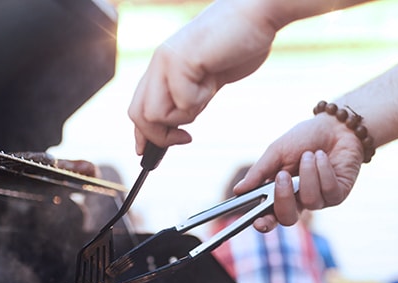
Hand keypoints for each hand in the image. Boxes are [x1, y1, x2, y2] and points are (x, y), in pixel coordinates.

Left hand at [127, 1, 277, 153]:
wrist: (259, 12)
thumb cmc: (241, 41)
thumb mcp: (210, 76)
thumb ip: (192, 94)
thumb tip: (180, 124)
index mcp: (163, 64)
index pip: (139, 106)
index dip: (142, 134)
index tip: (147, 153)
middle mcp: (159, 62)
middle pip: (138, 114)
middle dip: (158, 136)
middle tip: (184, 139)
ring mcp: (168, 60)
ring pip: (156, 114)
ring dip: (184, 117)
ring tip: (206, 96)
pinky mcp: (182, 60)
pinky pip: (183, 102)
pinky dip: (201, 101)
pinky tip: (213, 80)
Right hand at [233, 114, 363, 230]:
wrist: (334, 126)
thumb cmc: (303, 138)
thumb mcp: (276, 152)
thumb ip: (259, 172)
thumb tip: (238, 190)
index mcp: (280, 193)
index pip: (270, 216)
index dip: (263, 223)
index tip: (257, 221)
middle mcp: (299, 201)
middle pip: (288, 218)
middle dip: (284, 198)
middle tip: (282, 176)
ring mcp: (320, 200)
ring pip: (310, 201)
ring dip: (308, 173)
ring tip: (309, 154)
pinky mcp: (338, 195)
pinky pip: (328, 191)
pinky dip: (323, 170)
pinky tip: (322, 157)